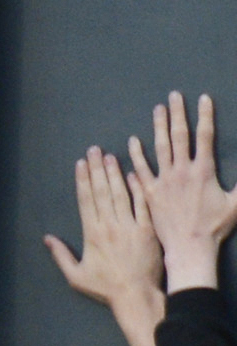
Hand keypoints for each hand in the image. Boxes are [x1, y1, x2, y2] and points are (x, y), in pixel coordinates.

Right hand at [45, 146, 164, 326]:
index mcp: (92, 235)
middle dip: (97, 169)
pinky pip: (142, 204)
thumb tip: (47, 239)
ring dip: (115, 173)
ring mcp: (130, 226)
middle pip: (102, 192)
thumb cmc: (105, 288)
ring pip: (120, 194)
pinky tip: (133, 173)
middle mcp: (109, 226)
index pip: (86, 201)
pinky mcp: (147, 228)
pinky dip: (137, 187)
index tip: (81, 164)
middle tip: (94, 150)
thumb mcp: (75, 277)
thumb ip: (61, 256)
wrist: (135, 294)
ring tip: (110, 156)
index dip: (83, 181)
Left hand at [130, 92, 236, 292]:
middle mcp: (181, 172)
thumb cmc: (214, 227)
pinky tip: (131, 142)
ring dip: (158, 127)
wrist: (189, 249)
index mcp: (203, 170)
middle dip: (178, 114)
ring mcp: (163, 183)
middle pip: (179, 136)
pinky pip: (140, 171)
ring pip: (159, 149)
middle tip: (174, 96)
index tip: (203, 98)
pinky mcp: (149, 195)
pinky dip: (136, 156)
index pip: (204, 136)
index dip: (205, 115)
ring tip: (157, 110)